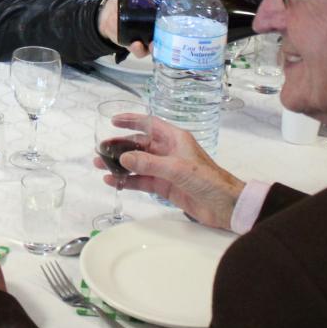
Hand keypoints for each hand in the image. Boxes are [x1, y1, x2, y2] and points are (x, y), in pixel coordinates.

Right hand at [94, 115, 243, 228]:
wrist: (226, 206)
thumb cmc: (207, 179)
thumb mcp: (177, 169)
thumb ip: (149, 163)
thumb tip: (123, 158)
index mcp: (175, 139)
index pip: (149, 124)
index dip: (132, 120)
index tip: (113, 121)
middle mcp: (168, 152)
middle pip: (139, 145)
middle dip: (120, 146)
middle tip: (100, 150)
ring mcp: (165, 170)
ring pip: (137, 164)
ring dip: (120, 165)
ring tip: (100, 165)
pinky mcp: (165, 187)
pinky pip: (141, 181)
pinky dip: (127, 181)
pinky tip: (113, 182)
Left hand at [98, 0, 172, 54]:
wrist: (113, 12)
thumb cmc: (135, 5)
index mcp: (163, 23)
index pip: (175, 29)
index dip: (179, 30)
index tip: (180, 29)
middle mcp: (157, 35)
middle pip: (167, 42)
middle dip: (169, 43)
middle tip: (169, 40)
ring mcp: (146, 42)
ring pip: (154, 49)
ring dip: (153, 48)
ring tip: (151, 44)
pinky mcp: (134, 46)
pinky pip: (138, 51)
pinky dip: (138, 49)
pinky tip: (136, 44)